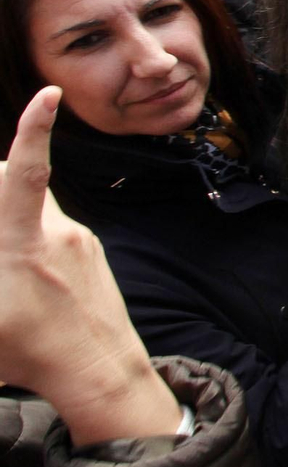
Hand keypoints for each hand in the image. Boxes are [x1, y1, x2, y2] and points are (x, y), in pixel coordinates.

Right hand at [0, 88, 182, 444]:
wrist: (98, 370)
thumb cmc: (26, 356)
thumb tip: (0, 249)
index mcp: (24, 246)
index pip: (28, 175)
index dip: (34, 132)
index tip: (46, 95)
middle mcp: (56, 233)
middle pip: (14, 180)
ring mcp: (79, 239)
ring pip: (34, 205)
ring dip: (5, 209)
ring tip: (4, 263)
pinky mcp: (91, 249)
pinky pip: (52, 227)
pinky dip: (27, 234)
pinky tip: (22, 275)